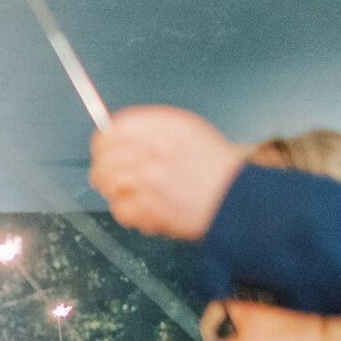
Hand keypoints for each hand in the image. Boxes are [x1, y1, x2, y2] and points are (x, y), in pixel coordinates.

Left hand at [88, 105, 247, 239]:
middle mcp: (154, 149)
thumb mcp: (187, 131)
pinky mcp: (148, 206)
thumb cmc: (214, 166)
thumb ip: (150, 130)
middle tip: (111, 180)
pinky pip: (120, 209)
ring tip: (136, 196)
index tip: (103, 152)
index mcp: (164, 126)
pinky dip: (128, 213)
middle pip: (106, 159)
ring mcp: (149, 178)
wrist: (236, 197)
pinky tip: (145, 210)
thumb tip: (115, 134)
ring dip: (117, 192)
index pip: (114, 130)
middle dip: (104, 171)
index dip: (104, 143)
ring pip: (109, 185)